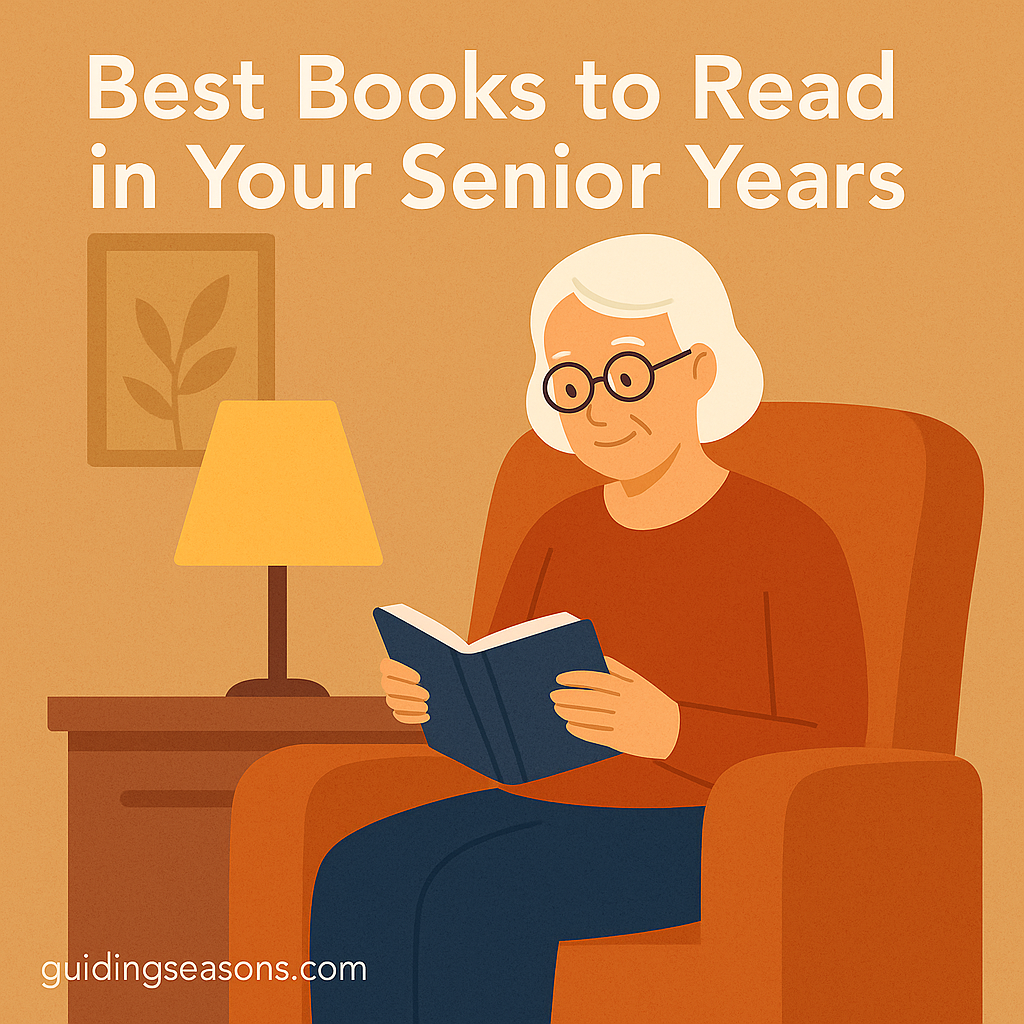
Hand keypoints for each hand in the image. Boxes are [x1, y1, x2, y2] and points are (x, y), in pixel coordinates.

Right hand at [380, 658, 429, 723]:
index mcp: (393, 666)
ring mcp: (391, 696)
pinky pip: (400, 716)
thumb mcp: (430, 662)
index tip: (418, 678)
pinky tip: (427, 716)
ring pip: (392, 702)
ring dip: (410, 706)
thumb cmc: (431, 669)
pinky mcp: (398, 710)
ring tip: (426, 706)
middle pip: (388, 686)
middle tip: (426, 695)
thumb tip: (431, 664)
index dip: (400, 672)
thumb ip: (428, 661)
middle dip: (408, 691)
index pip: (386, 666)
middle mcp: (388, 681)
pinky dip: (413, 718)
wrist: (435, 683)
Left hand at [550, 657, 679, 758]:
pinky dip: (581, 731)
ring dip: (570, 713)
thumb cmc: (653, 703)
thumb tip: (599, 660)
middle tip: (553, 695)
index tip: (560, 678)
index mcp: (630, 687)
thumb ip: (620, 670)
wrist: (676, 732)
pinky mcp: (624, 741)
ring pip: (591, 717)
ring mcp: (625, 723)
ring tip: (558, 709)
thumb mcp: (641, 683)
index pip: (596, 680)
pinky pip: (597, 735)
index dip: (576, 678)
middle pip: (590, 699)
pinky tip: (569, 726)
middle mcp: (626, 705)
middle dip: (568, 697)